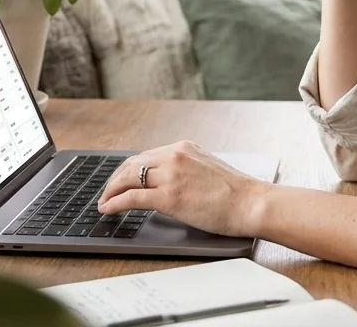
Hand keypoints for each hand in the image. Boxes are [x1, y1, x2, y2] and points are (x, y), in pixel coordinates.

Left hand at [97, 141, 268, 237]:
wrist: (252, 203)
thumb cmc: (237, 193)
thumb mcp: (208, 169)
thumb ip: (186, 169)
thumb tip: (169, 180)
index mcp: (184, 148)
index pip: (146, 156)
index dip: (128, 169)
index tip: (121, 179)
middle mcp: (174, 156)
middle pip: (132, 164)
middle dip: (115, 179)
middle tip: (107, 192)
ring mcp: (170, 175)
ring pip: (128, 178)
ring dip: (111, 190)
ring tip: (104, 201)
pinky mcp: (169, 197)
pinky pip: (132, 197)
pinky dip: (115, 202)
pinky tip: (108, 208)